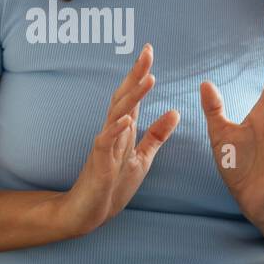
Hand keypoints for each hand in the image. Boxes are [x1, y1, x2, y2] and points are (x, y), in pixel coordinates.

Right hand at [59, 42, 178, 234]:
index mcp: (124, 130)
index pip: (133, 96)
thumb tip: (175, 112)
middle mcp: (112, 132)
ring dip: (132, 97)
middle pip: (124, 97)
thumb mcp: (142, 158)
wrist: (89, 212)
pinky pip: (106, 143)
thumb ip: (156, 135)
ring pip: (118, 114)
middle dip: (135, 75)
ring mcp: (104, 146)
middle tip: (147, 51)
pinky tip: (127, 118)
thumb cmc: (112, 185)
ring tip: (148, 79)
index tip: (149, 51)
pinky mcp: (99, 163)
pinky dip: (116, 130)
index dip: (141, 74)